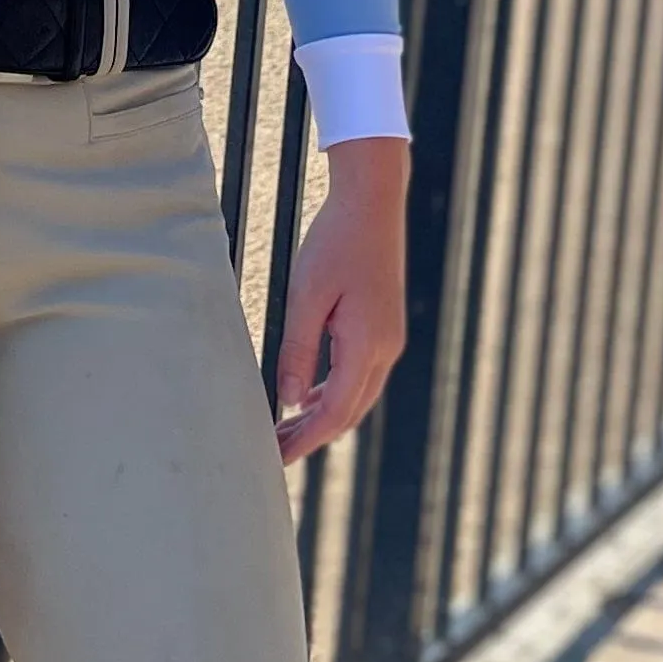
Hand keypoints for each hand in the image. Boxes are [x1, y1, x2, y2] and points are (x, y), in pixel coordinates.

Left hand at [272, 136, 409, 467]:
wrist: (373, 203)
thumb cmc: (335, 242)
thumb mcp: (306, 295)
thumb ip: (298, 349)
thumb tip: (289, 401)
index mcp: (367, 345)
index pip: (335, 413)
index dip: (305, 440)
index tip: (276, 458)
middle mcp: (386, 349)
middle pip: (349, 412)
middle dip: (312, 436)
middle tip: (273, 452)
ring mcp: (389, 339)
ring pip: (356, 396)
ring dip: (322, 416)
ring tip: (285, 430)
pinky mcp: (384, 328)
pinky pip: (360, 375)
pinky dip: (333, 392)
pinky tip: (306, 395)